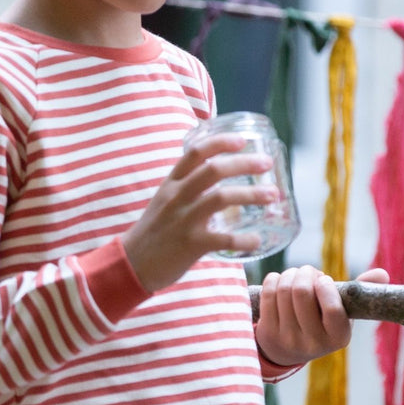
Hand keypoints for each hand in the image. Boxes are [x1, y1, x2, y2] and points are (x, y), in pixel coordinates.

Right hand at [122, 133, 278, 292]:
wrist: (131, 264)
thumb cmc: (153, 232)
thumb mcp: (164, 201)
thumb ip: (186, 188)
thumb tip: (218, 178)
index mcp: (171, 184)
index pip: (195, 153)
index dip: (220, 142)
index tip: (242, 140)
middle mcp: (177, 197)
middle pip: (214, 170)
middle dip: (244, 163)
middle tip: (266, 163)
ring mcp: (183, 220)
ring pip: (221, 198)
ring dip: (251, 195)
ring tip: (272, 196)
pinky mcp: (190, 244)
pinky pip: (223, 239)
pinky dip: (244, 239)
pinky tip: (257, 240)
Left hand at [254, 265, 389, 366]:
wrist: (288, 351)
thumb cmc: (322, 323)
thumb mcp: (344, 313)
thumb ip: (362, 293)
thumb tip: (382, 274)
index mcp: (339, 338)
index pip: (333, 309)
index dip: (325, 286)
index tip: (324, 279)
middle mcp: (313, 343)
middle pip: (302, 292)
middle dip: (305, 273)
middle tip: (309, 273)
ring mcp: (288, 339)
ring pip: (283, 290)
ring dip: (290, 274)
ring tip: (296, 276)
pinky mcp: (267, 332)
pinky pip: (268, 293)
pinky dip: (274, 279)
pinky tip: (280, 281)